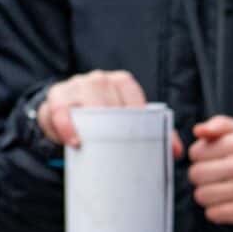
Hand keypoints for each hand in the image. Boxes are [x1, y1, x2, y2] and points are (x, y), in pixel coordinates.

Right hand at [36, 70, 181, 156]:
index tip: (142, 136)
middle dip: (114, 122)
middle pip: (108, 97)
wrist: (67, 115)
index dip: (137, 113)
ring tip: (93, 144)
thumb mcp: (126, 122)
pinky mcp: (56, 98)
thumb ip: (154, 132)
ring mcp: (76, 86)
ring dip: (90, 124)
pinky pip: (60, 111)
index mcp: (120, 83)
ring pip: (86, 99)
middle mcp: (99, 80)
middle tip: (120, 145)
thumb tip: (176, 151)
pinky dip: (67, 127)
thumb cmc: (104, 120)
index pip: (132, 93)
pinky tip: (75, 142)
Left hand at [188, 116, 232, 231]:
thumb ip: (222, 125)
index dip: (196, 156)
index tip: (204, 159)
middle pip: (199, 173)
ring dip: (204, 196)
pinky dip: (215, 212)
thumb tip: (198, 130)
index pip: (199, 151)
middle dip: (197, 178)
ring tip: (212, 193)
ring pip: (206, 195)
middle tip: (205, 178)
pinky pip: (220, 213)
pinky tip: (220, 207)